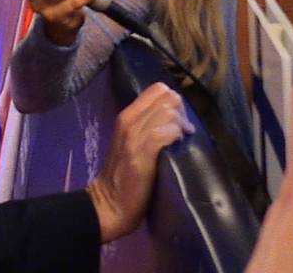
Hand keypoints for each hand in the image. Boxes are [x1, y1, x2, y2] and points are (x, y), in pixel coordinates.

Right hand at [85, 82, 193, 241]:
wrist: (109, 204)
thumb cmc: (124, 176)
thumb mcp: (131, 143)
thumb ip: (146, 126)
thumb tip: (174, 118)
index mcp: (126, 116)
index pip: (158, 89)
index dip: (174, 102)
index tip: (178, 121)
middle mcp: (128, 120)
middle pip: (167, 96)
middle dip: (181, 111)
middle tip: (183, 131)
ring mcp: (134, 136)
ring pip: (168, 111)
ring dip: (181, 124)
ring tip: (182, 140)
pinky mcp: (142, 154)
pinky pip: (166, 131)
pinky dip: (176, 135)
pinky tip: (178, 147)